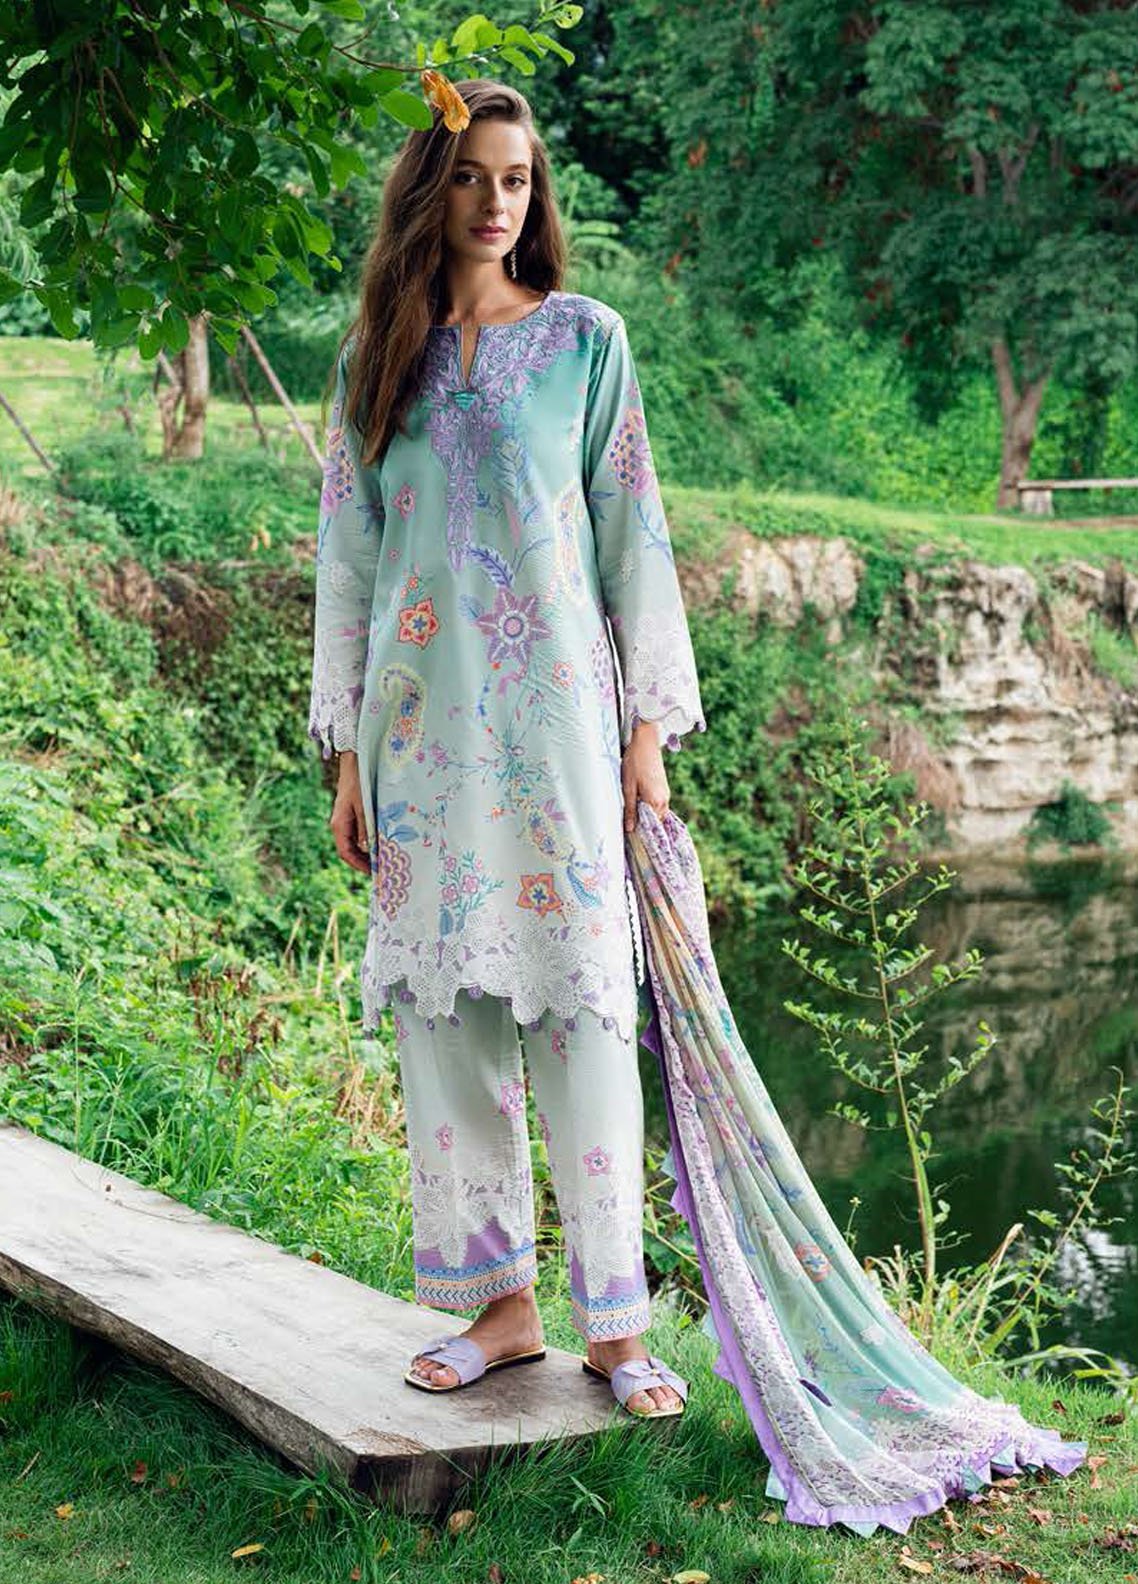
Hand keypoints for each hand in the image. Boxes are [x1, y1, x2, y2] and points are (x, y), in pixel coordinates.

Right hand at [330, 751, 370, 875]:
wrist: (353, 764)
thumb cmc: (358, 783)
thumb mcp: (364, 806)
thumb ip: (366, 827)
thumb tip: (370, 848)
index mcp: (339, 825)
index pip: (346, 853)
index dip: (359, 865)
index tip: (373, 873)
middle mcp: (339, 825)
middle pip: (349, 851)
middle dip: (363, 862)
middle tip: (381, 870)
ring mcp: (344, 821)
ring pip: (353, 844)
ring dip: (366, 853)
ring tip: (382, 860)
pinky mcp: (351, 816)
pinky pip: (357, 835)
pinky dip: (367, 842)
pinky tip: (379, 844)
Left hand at [621, 719, 668, 833]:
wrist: (646, 742)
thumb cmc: (635, 763)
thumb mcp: (628, 787)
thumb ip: (630, 809)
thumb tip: (630, 829)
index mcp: (655, 801)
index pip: (651, 826)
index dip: (641, 832)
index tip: (631, 837)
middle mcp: (664, 799)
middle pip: (655, 821)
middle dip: (644, 825)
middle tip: (629, 829)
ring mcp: (665, 793)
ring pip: (657, 812)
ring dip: (646, 815)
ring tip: (632, 817)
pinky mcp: (663, 787)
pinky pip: (658, 804)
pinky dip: (649, 807)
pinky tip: (638, 804)